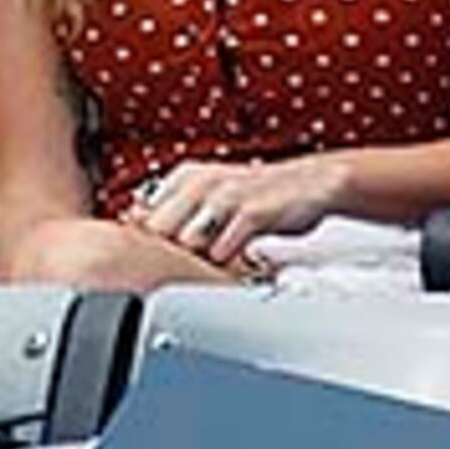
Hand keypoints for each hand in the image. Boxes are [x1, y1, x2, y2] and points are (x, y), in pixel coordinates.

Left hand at [126, 154, 351, 269]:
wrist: (310, 183)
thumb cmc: (257, 195)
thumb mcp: (210, 194)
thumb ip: (177, 210)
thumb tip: (139, 226)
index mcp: (184, 177)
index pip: (144, 217)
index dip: (148, 244)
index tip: (157, 261)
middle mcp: (200, 183)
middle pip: (159, 231)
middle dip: (166, 255)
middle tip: (184, 271)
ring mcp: (225, 196)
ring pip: (187, 242)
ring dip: (196, 263)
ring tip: (212, 270)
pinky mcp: (251, 213)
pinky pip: (223, 248)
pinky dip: (224, 263)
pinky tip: (233, 266)